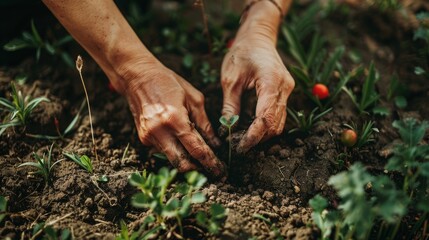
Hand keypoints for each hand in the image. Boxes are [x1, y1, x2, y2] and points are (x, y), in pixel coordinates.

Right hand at [123, 61, 225, 178]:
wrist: (137, 77)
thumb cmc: (169, 83)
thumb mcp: (194, 99)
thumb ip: (205, 124)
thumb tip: (215, 144)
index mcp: (175, 120)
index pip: (196, 150)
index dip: (211, 163)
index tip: (221, 171)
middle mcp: (160, 132)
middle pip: (182, 164)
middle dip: (198, 170)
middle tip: (212, 170)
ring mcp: (149, 137)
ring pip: (172, 159)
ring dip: (187, 160)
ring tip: (200, 156)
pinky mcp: (143, 138)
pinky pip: (163, 150)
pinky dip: (175, 150)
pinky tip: (181, 141)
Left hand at [221, 36, 294, 153]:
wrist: (258, 37)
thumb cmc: (242, 53)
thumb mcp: (230, 79)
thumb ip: (230, 105)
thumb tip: (227, 129)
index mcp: (271, 82)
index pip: (265, 118)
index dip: (253, 136)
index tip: (240, 147)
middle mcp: (284, 88)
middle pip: (275, 124)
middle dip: (258, 139)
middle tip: (239, 146)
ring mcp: (288, 91)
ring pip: (279, 123)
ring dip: (263, 134)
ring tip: (243, 139)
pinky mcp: (285, 92)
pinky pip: (279, 115)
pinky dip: (266, 125)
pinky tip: (252, 129)